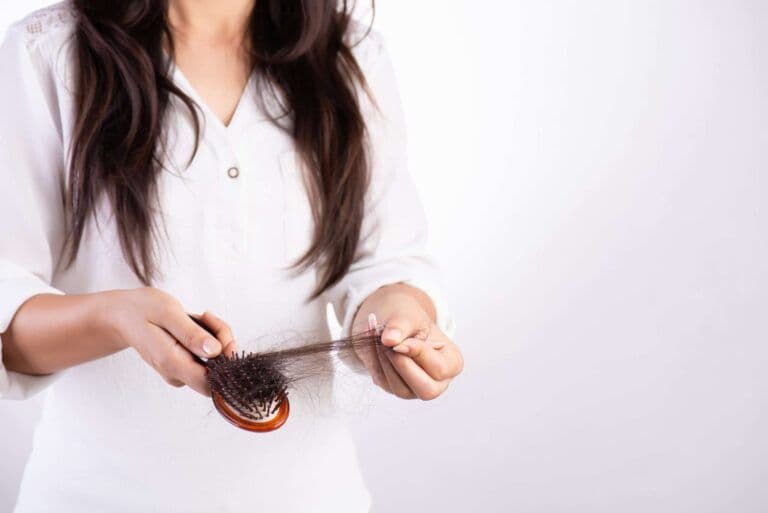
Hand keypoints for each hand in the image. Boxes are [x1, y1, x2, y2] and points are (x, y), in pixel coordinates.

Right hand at [102, 287, 236, 395]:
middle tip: (206, 317)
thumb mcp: (168, 313)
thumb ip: (191, 334)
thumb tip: (216, 351)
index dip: (226, 361)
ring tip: (198, 317)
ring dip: (216, 336)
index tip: (220, 334)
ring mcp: (180, 372)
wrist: (121, 316)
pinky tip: (196, 323)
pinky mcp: (184, 366)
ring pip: (215, 362)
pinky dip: (210, 337)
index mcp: (172, 363)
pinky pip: (208, 357)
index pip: (210, 383)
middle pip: (218, 372)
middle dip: (223, 342)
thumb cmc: (142, 310)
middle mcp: (177, 374)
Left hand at [351, 283, 462, 399]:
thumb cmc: (408, 317)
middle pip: (426, 390)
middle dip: (403, 366)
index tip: (401, 340)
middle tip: (389, 345)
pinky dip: (375, 363)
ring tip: (379, 339)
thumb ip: (401, 325)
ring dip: (385, 363)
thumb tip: (390, 340)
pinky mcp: (394, 388)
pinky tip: (374, 346)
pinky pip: (383, 383)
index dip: (419, 355)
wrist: (391, 318)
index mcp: (451, 362)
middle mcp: (437, 381)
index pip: (440, 369)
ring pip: (401, 390)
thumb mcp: (407, 314)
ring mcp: (415, 388)